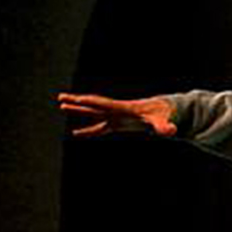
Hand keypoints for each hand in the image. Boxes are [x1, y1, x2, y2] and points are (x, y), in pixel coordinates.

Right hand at [56, 92, 176, 137]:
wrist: (165, 111)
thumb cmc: (164, 114)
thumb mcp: (164, 121)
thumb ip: (165, 127)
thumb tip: (170, 132)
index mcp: (124, 108)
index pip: (104, 104)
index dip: (90, 102)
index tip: (77, 99)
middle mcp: (117, 110)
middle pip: (94, 105)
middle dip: (77, 102)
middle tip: (61, 98)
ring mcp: (116, 117)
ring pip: (93, 114)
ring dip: (78, 111)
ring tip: (61, 107)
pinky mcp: (118, 124)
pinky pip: (99, 128)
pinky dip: (88, 131)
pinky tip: (76, 133)